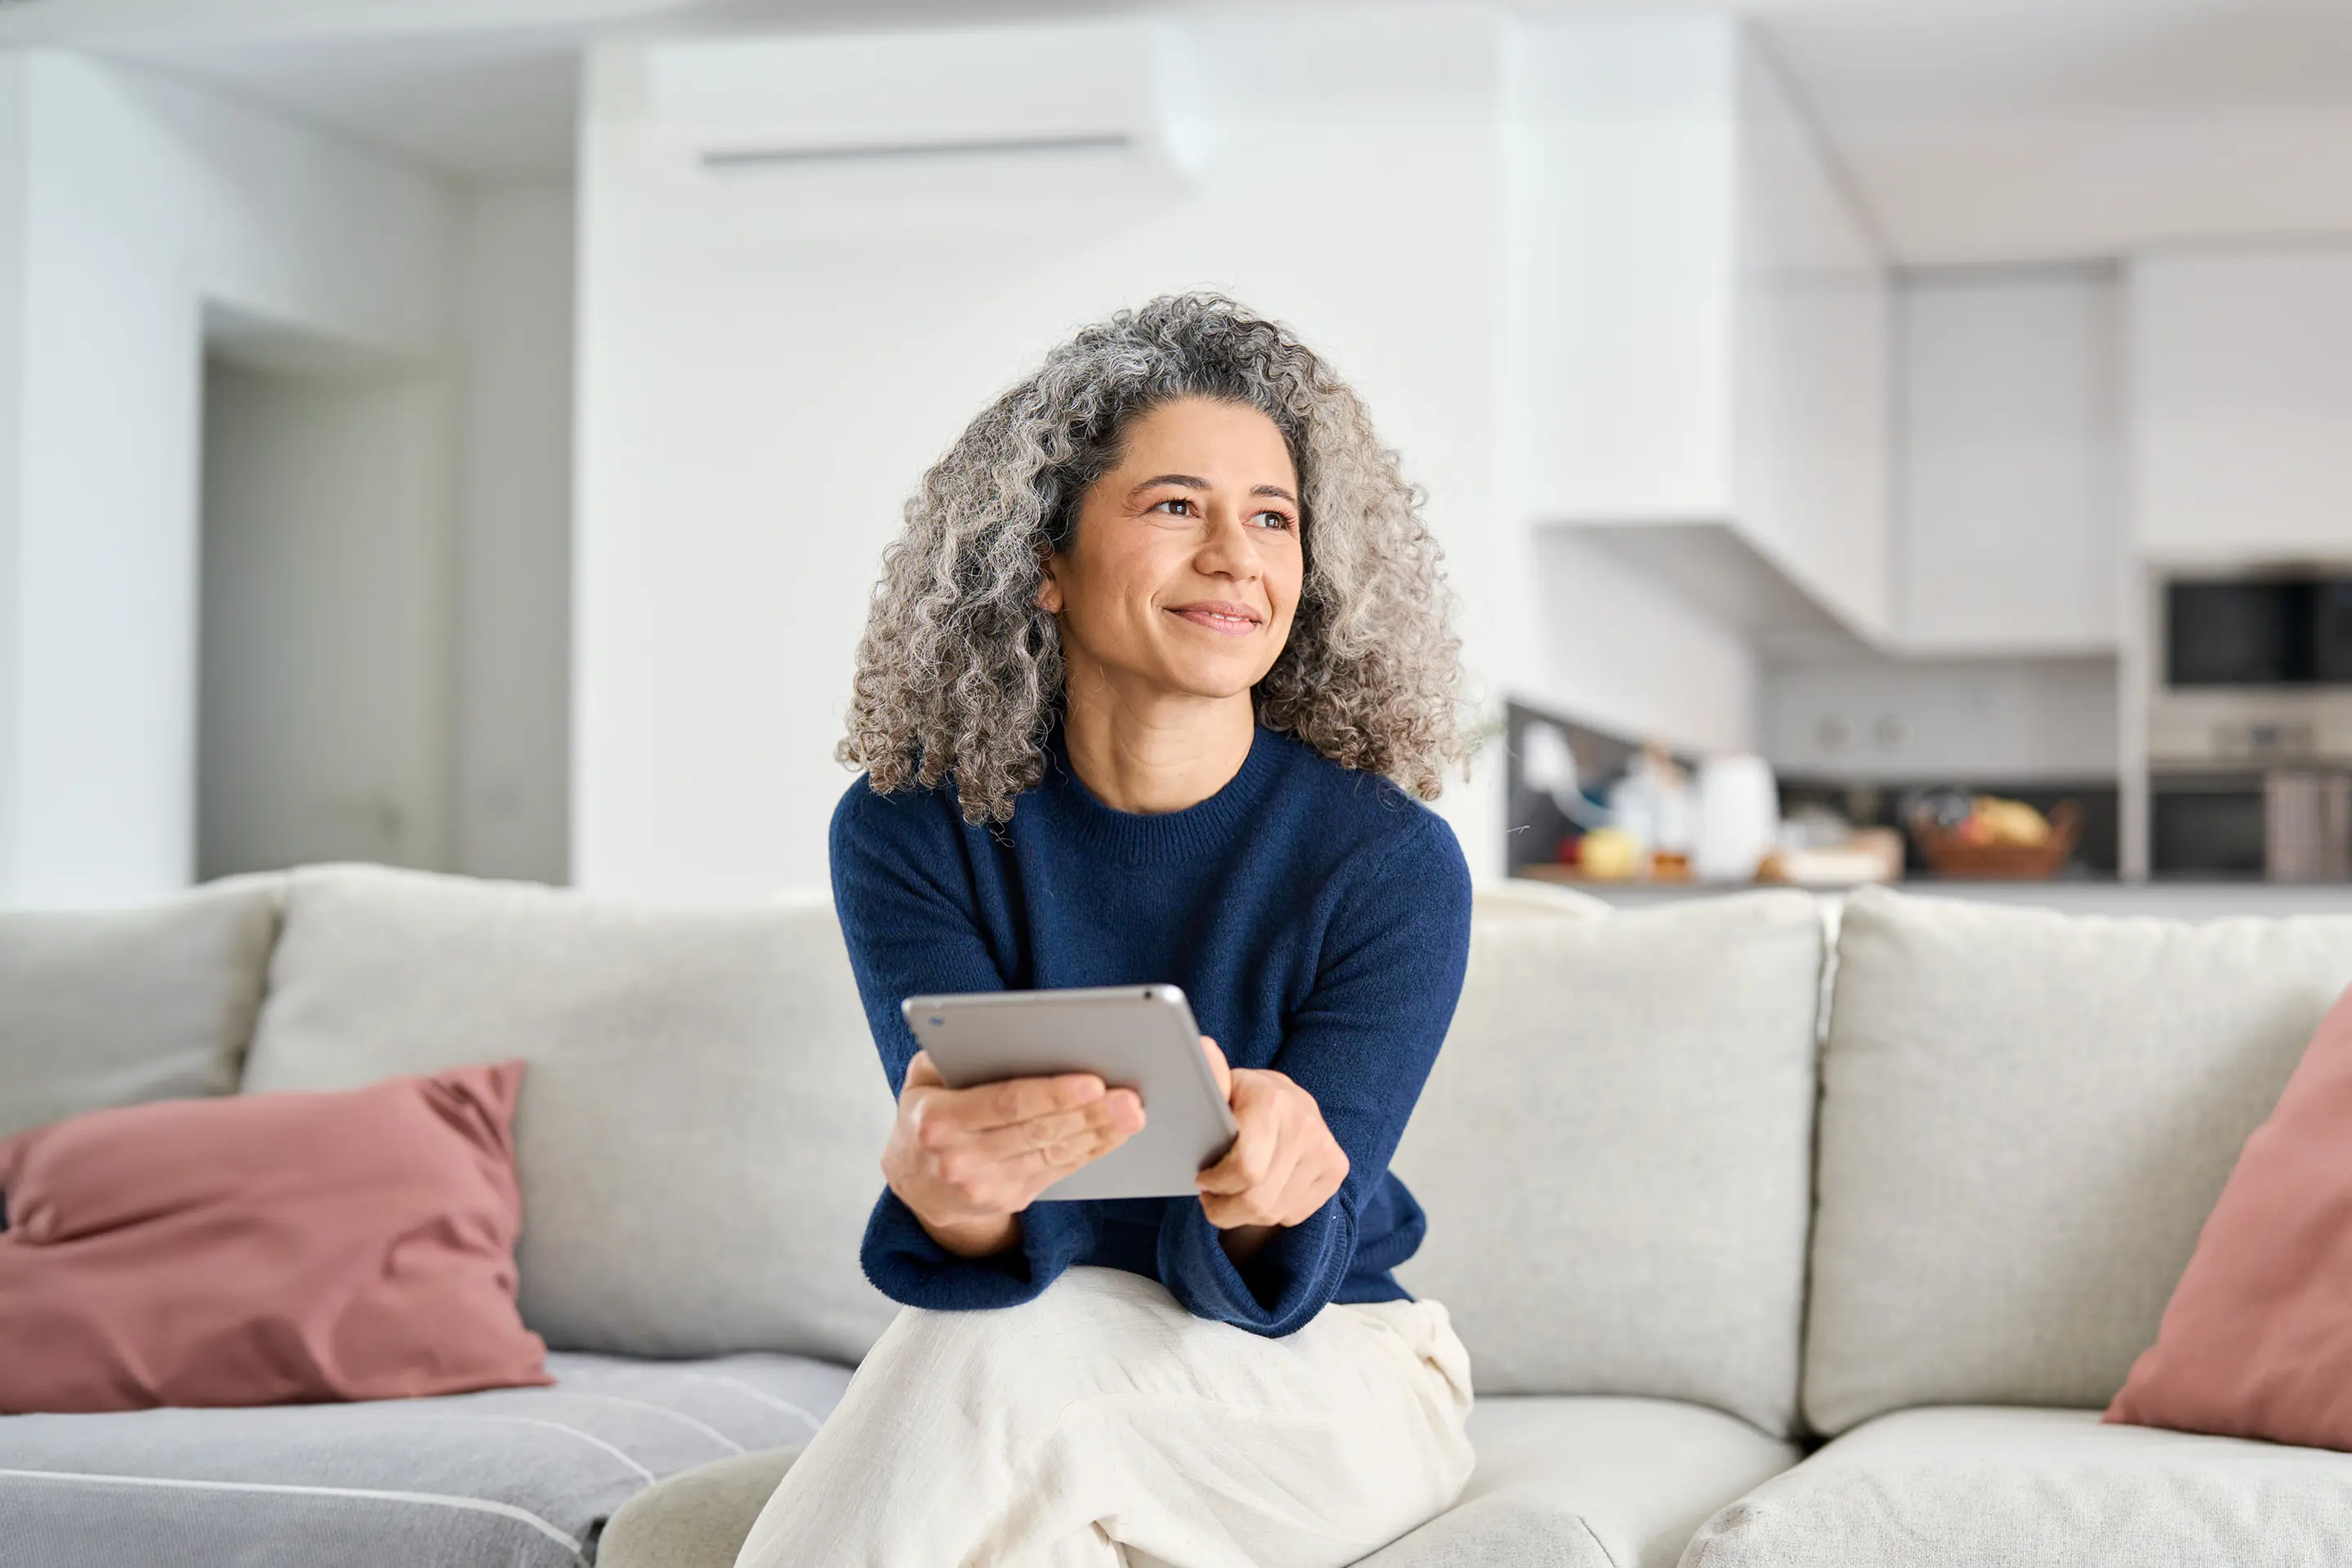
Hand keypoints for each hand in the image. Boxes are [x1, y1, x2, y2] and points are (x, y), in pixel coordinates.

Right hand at [882, 1051, 1144, 1256]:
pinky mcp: (1009, 1199)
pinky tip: (1113, 1132)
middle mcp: (960, 1159)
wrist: (915, 1183)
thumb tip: (998, 1032)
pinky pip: (1058, 1171)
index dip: (1051, 1095)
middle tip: (1128, 1095)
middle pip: (1037, 1132)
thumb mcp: (921, 1080)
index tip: (1091, 1082)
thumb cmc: (927, 1114)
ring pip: (1054, 1153)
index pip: (1005, 1104)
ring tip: (1132, 1111)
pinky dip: (1090, 1150)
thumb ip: (948, 1054)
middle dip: (1088, 1114)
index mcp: (937, 1121)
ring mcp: (986, 1186)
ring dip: (1099, 1133)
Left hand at [1193, 1038, 1348, 1246]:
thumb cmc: (1242, 1099)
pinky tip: (1261, 1190)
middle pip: (1257, 1199)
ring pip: (1274, 1212)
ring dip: (1244, 1213)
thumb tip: (1203, 1049)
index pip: (1246, 1168)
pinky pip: (1294, 1214)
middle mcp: (1305, 1125)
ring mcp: (1326, 1149)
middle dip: (1224, 1207)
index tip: (1202, 1178)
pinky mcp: (1337, 1169)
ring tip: (1232, 1193)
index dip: (1216, 1183)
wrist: (1288, 1100)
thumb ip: (1208, 1076)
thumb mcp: (1220, 1087)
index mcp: (1272, 1101)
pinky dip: (1270, 1212)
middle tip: (1211, 1196)